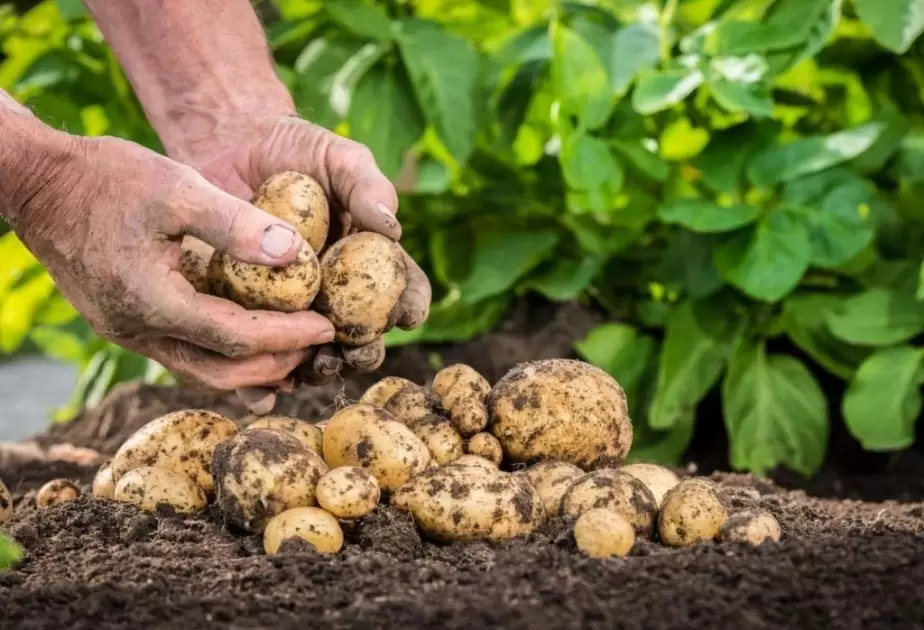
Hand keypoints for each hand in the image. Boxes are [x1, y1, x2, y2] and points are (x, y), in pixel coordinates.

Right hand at [11, 133, 336, 391]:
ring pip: (201, 370)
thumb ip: (236, 224)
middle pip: (222, 372)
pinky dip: (224, 353)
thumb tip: (297, 255)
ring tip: (295, 351)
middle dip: (276, 364)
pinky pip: (184, 353)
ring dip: (251, 367)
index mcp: (152, 302)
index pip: (238, 338)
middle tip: (317, 345)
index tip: (329, 328)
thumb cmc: (106, 178)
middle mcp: (137, 330)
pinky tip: (251, 339)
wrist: (38, 183)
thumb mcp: (177, 188)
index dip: (289, 337)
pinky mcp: (124, 323)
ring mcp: (127, 331)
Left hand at [179, 114, 431, 409]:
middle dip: (363, 351)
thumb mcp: (339, 157)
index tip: (407, 314)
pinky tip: (260, 391)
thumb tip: (392, 228)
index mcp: (370, 262)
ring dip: (316, 370)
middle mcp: (337, 293)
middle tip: (355, 351)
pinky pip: (258, 353)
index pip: (403, 290)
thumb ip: (367, 187)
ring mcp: (292, 308)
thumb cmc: (296, 149)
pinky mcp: (247, 314)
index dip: (410, 306)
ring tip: (311, 368)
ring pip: (312, 354)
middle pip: (361, 335)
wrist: (229, 146)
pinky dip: (261, 380)